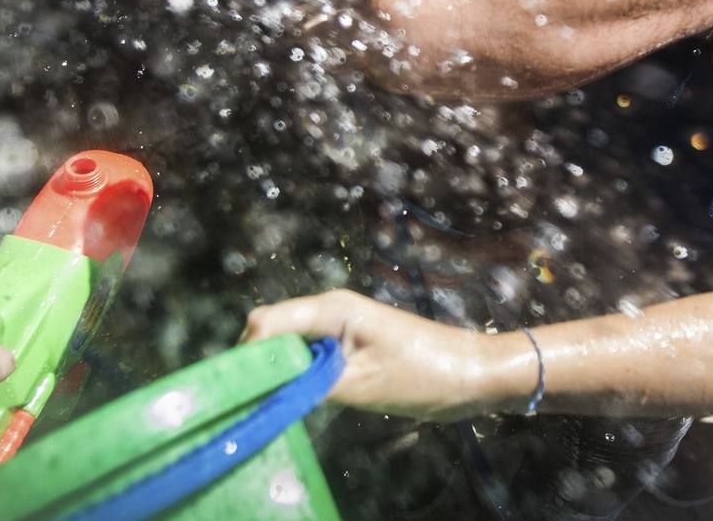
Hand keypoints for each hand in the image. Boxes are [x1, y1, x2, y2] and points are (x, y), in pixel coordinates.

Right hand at [243, 290, 505, 422]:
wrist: (473, 372)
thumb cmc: (425, 374)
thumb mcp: (363, 386)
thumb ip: (311, 384)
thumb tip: (267, 391)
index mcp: (332, 309)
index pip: (268, 322)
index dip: (247, 353)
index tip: (239, 389)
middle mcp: (330, 308)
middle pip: (272, 330)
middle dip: (257, 362)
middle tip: (251, 402)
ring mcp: (338, 324)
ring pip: (287, 342)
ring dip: (276, 370)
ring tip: (268, 404)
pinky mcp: (347, 342)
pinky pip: (307, 353)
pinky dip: (296, 373)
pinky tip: (295, 398)